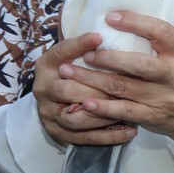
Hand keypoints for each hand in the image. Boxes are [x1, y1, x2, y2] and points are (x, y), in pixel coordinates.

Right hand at [31, 29, 134, 145]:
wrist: (52, 103)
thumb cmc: (70, 75)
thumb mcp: (70, 57)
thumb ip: (83, 49)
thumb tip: (104, 35)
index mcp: (46, 66)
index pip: (60, 53)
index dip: (78, 45)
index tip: (99, 37)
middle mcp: (43, 89)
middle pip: (67, 90)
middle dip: (96, 90)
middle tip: (122, 89)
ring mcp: (49, 113)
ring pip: (75, 118)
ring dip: (102, 115)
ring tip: (127, 112)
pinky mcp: (58, 133)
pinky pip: (84, 137)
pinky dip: (108, 135)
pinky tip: (130, 130)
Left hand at [60, 11, 173, 141]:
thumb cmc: (173, 76)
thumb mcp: (172, 56)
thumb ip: (154, 42)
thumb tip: (117, 17)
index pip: (161, 32)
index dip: (136, 23)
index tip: (110, 17)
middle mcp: (173, 75)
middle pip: (138, 64)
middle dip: (107, 58)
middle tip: (85, 54)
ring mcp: (163, 97)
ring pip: (123, 87)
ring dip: (92, 79)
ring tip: (69, 71)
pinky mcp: (153, 116)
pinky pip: (125, 111)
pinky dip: (104, 107)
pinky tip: (86, 102)